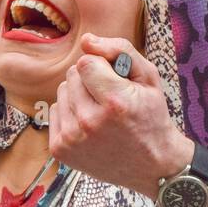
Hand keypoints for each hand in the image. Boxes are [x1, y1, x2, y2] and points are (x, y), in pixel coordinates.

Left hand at [48, 33, 192, 195]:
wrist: (152, 166)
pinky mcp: (61, 150)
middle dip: (90, 79)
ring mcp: (73, 139)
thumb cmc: (152, 117)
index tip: (114, 78)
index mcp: (115, 102)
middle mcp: (90, 122)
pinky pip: (55, 110)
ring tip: (100, 111)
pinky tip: (89, 125)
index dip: (101, 65)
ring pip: (61, 92)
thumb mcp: (149, 78)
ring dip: (79, 95)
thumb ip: (120, 50)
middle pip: (72, 75)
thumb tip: (87, 40)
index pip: (85, 62)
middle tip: (110, 97)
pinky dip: (71, 113)